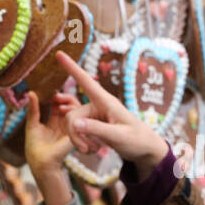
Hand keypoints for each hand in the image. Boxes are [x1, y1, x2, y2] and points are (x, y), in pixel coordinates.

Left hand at [24, 91, 75, 204]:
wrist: (41, 162)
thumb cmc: (34, 146)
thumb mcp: (32, 124)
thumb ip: (34, 109)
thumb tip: (32, 92)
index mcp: (54, 122)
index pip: (59, 104)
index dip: (56, 96)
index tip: (51, 89)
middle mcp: (64, 123)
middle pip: (70, 104)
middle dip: (65, 97)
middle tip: (56, 94)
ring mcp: (71, 127)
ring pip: (76, 108)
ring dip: (69, 102)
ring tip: (58, 100)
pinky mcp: (76, 131)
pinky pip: (78, 117)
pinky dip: (73, 110)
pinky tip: (63, 108)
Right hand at [52, 51, 168, 180]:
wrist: (145, 149)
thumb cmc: (137, 140)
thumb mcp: (119, 136)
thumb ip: (97, 129)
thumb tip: (74, 124)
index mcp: (106, 102)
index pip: (86, 82)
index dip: (72, 68)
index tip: (59, 54)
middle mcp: (97, 105)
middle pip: (72, 116)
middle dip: (75, 135)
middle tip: (88, 151)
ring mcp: (93, 115)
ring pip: (72, 126)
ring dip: (79, 141)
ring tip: (93, 151)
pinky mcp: (92, 125)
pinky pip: (77, 132)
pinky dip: (82, 143)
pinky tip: (93, 149)